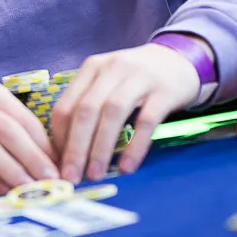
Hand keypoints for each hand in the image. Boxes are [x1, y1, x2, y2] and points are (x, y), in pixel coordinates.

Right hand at [0, 77, 58, 195]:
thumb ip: (8, 123)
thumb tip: (47, 156)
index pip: (21, 116)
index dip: (44, 142)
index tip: (61, 164)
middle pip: (7, 129)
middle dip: (33, 157)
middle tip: (53, 180)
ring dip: (11, 168)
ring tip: (30, 188)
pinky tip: (2, 190)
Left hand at [51, 42, 199, 183]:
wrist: (178, 58)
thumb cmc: (135, 78)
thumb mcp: (107, 82)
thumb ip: (88, 107)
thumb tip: (66, 151)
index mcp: (92, 68)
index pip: (66, 105)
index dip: (59, 139)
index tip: (58, 165)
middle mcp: (112, 68)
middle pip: (86, 110)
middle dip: (75, 147)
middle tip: (71, 177)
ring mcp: (139, 78)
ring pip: (113, 113)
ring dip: (100, 147)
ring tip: (95, 174)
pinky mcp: (164, 91)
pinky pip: (146, 121)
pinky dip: (134, 146)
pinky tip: (127, 167)